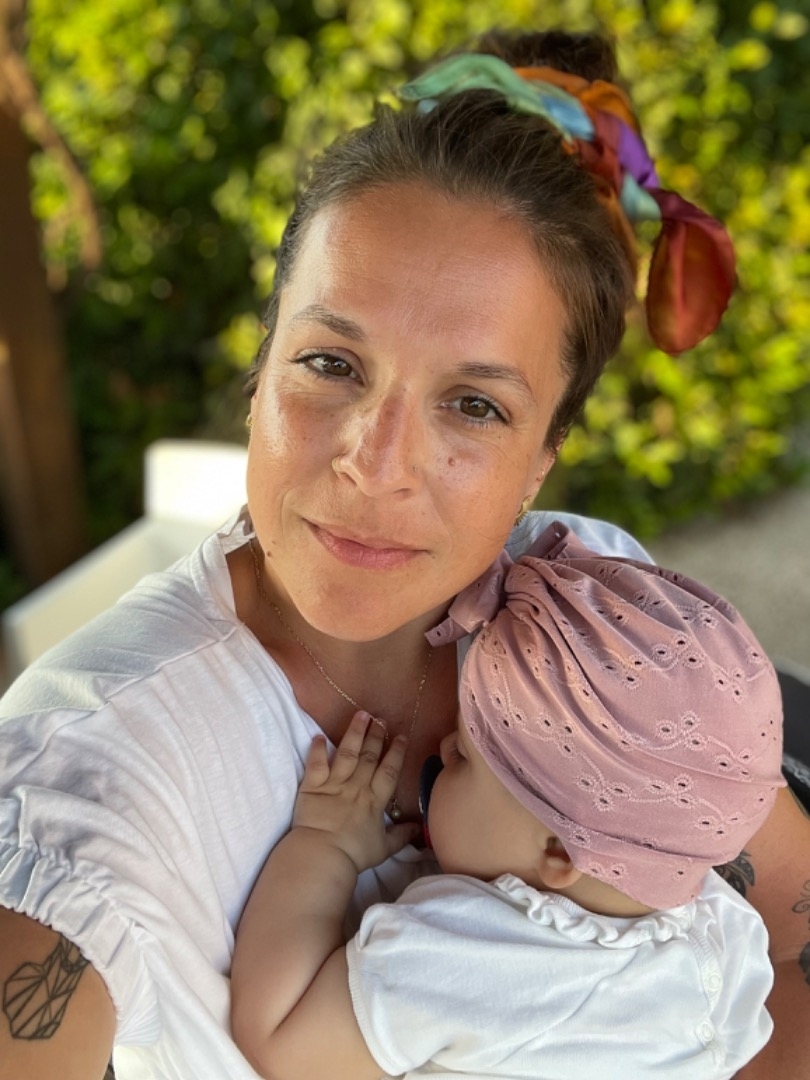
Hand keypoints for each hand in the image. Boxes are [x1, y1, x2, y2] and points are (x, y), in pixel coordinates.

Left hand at [292, 711, 419, 872]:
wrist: (322, 855)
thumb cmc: (353, 854)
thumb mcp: (384, 849)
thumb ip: (401, 836)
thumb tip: (419, 828)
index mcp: (374, 800)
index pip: (388, 770)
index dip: (396, 752)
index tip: (400, 736)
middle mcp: (356, 786)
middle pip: (369, 756)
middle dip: (376, 736)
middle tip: (380, 719)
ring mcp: (334, 784)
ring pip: (347, 752)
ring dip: (354, 732)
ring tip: (361, 714)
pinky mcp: (312, 785)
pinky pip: (316, 763)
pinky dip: (317, 749)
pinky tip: (319, 736)